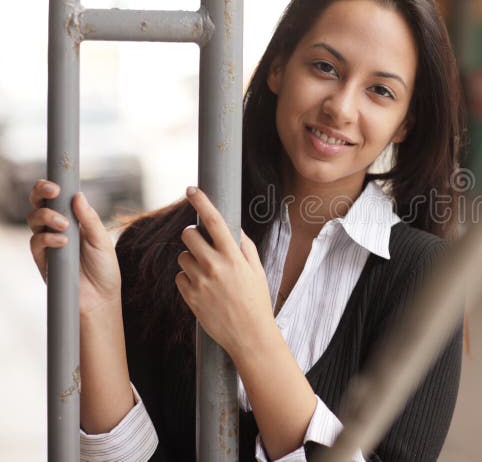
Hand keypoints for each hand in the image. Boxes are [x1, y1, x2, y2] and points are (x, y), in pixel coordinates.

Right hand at [27, 179, 121, 315]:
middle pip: (39, 203)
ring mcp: (48, 243)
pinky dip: (47, 238)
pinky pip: (36, 242)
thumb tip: (78, 195)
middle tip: (53, 191)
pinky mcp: (42, 260)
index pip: (57, 197)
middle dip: (41, 192)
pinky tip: (62, 241)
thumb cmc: (104, 269)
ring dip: (47, 216)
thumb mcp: (101, 240)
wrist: (101, 299)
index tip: (58, 182)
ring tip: (65, 225)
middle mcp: (57, 228)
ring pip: (34, 219)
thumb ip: (89, 219)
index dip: (52, 186)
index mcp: (74, 220)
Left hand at [176, 186, 273, 356]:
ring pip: (182, 257)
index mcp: (233, 256)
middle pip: (188, 235)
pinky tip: (203, 290)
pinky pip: (180, 277)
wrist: (249, 335)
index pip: (214, 220)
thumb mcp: (257, 270)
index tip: (192, 189)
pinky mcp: (189, 297)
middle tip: (202, 243)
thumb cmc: (256, 300)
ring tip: (207, 274)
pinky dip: (188, 279)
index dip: (202, 201)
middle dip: (192, 235)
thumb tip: (231, 228)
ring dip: (191, 260)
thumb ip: (244, 247)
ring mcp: (200, 282)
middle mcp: (214, 266)